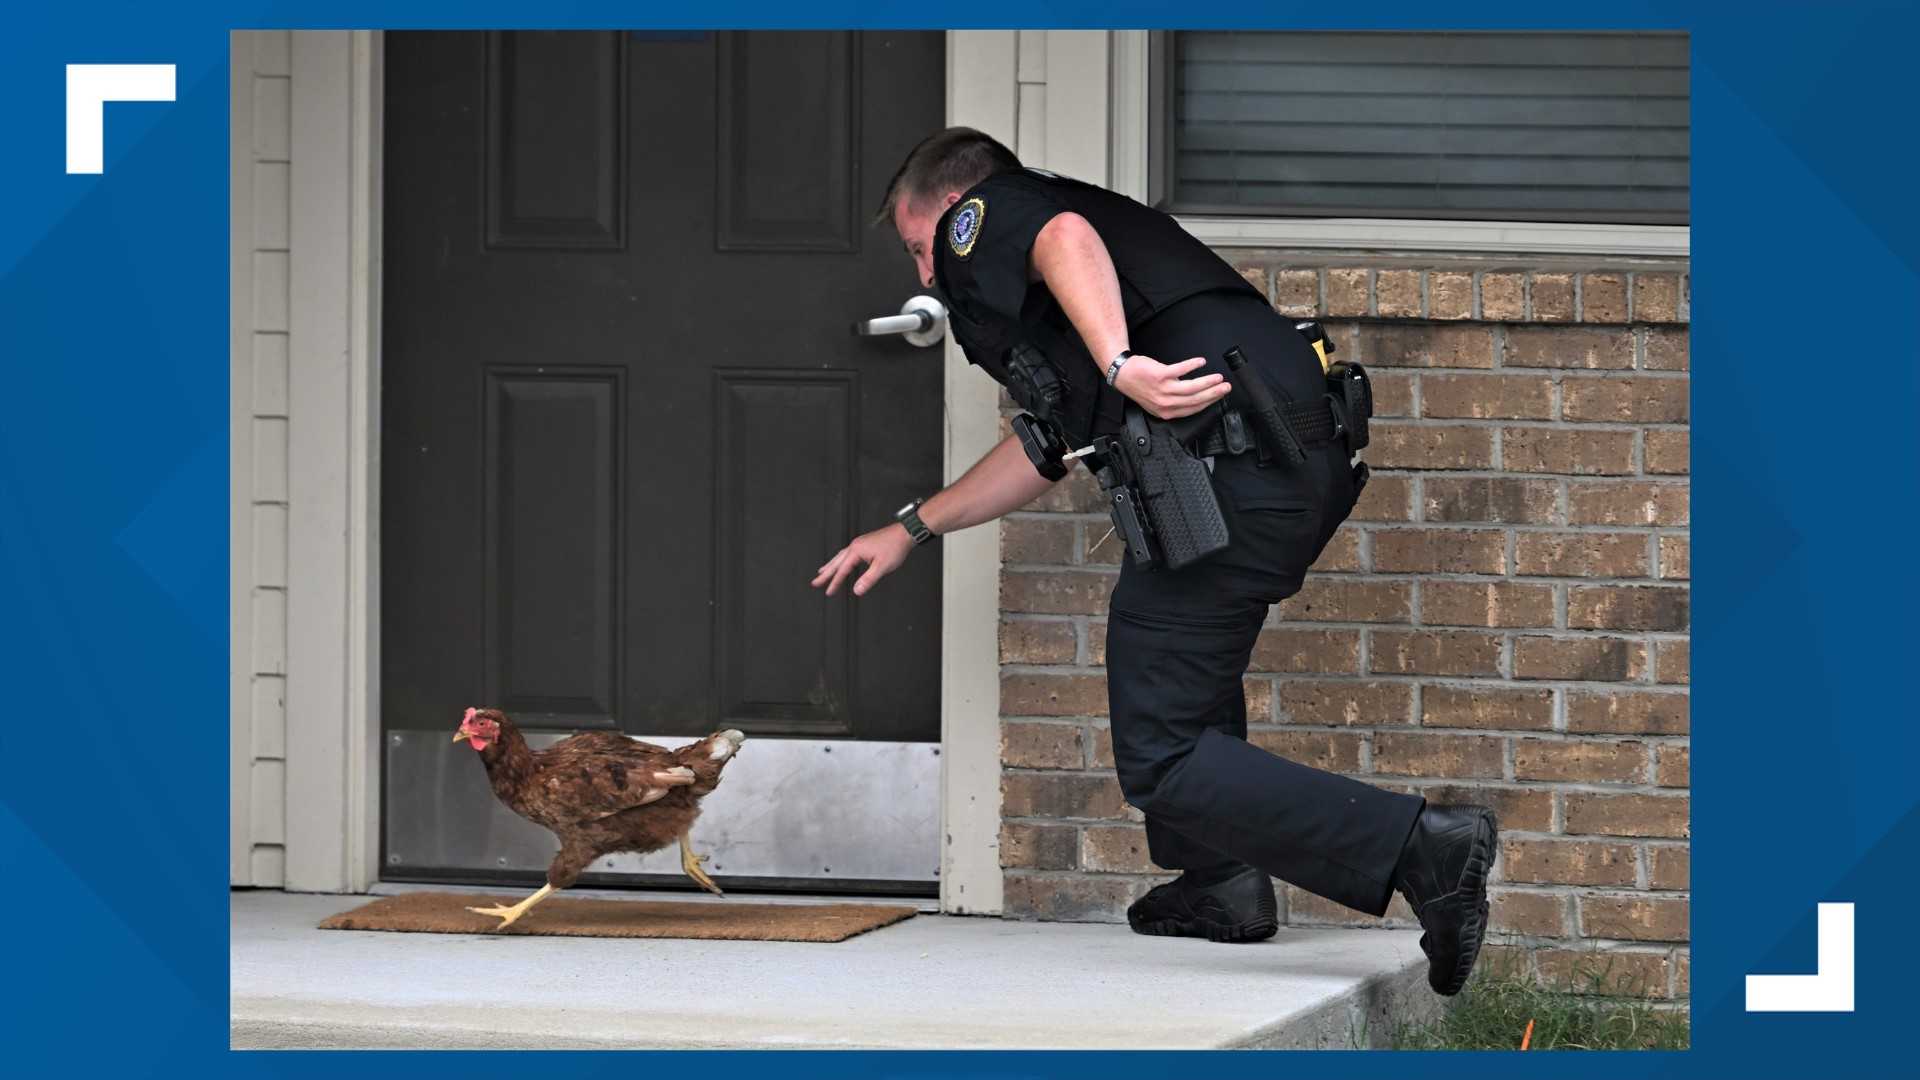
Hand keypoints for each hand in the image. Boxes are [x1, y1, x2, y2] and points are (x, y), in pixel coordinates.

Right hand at [813, 523, 914, 596]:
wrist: (904, 533)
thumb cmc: (894, 548)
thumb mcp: (882, 566)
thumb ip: (869, 579)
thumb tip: (857, 591)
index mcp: (856, 551)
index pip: (842, 570)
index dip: (835, 583)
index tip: (828, 593)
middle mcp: (855, 546)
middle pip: (836, 562)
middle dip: (826, 574)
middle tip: (815, 583)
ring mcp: (859, 544)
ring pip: (840, 557)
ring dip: (831, 565)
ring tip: (822, 572)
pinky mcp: (864, 544)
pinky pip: (847, 553)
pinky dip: (840, 560)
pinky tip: (841, 562)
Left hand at [1112, 354, 1230, 419]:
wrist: (1123, 374)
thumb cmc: (1140, 386)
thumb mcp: (1156, 402)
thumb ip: (1174, 403)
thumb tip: (1195, 397)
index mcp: (1166, 412)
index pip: (1193, 409)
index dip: (1210, 402)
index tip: (1221, 396)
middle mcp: (1165, 403)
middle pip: (1196, 399)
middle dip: (1214, 393)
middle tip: (1226, 387)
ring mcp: (1163, 389)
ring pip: (1191, 388)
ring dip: (1208, 382)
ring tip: (1218, 377)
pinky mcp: (1160, 375)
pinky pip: (1181, 370)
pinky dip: (1193, 365)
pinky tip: (1201, 362)